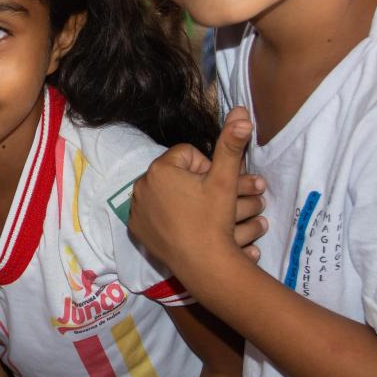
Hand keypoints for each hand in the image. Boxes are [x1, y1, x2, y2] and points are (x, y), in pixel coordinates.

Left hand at [128, 108, 255, 284]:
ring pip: (163, 192)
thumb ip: (231, 144)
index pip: (188, 155)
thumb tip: (241, 113)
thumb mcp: (225, 180)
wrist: (203, 264)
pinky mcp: (136, 228)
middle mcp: (141, 185)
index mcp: (161, 168)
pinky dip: (164, 215)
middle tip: (208, 201)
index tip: (214, 186)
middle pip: (175, 174)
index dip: (206, 168)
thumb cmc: (215, 219)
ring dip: (179, 197)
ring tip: (196, 212)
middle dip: (194, 183)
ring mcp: (136, 208)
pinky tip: (180, 223)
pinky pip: (151, 212)